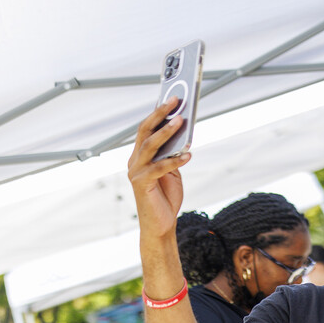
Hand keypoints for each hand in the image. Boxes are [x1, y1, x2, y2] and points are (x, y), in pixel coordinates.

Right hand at [127, 98, 190, 238]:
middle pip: (146, 131)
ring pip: (150, 146)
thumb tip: (185, 136)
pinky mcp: (142, 184)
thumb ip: (174, 154)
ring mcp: (136, 171)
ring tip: (181, 121)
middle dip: (160, 114)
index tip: (172, 98)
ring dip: (166, 132)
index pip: (147, 129)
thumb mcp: (172, 170)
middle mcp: (134, 160)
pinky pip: (159, 168)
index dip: (158, 112)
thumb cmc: (166, 196)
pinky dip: (174, 160)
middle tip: (175, 100)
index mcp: (140, 155)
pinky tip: (188, 155)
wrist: (161, 224)